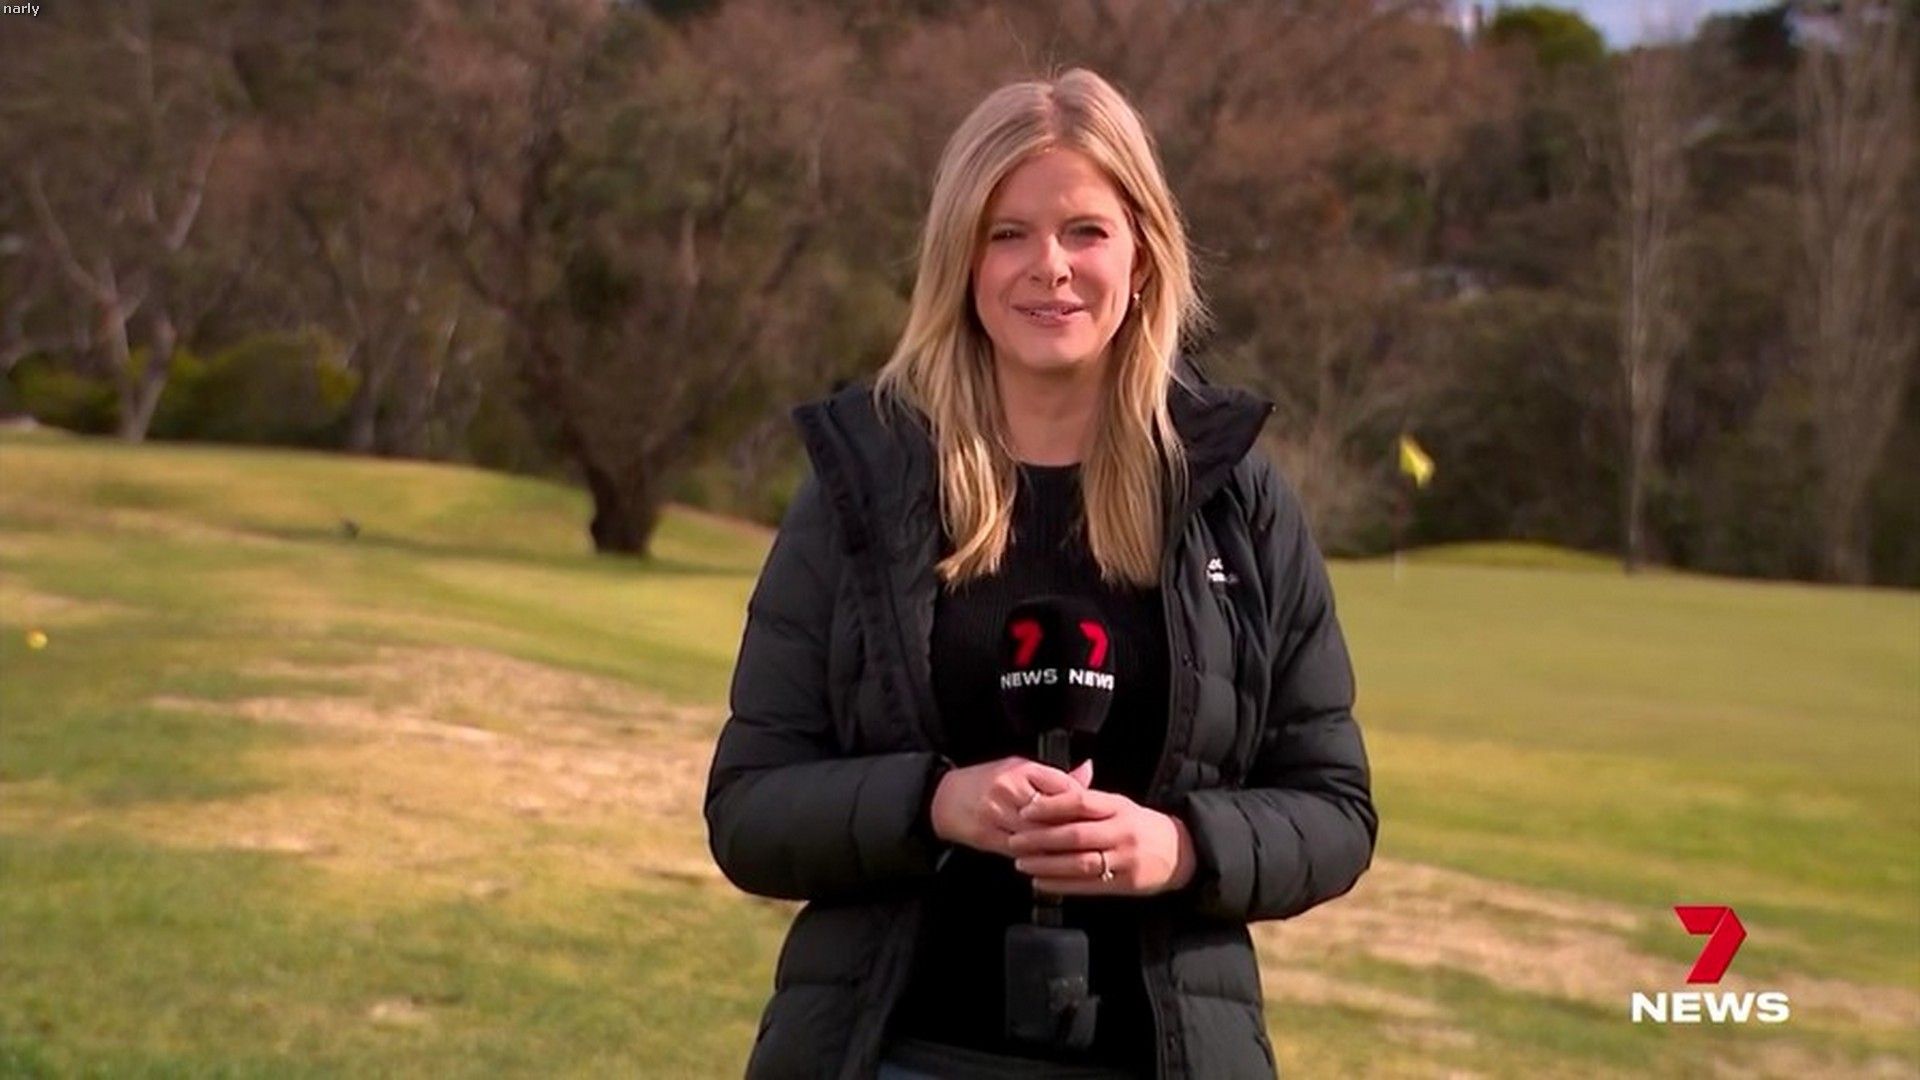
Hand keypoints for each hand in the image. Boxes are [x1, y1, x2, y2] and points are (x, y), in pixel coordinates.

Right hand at [929, 756, 1093, 856]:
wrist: (944, 798)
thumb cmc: (986, 781)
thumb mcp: (1020, 768)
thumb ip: (1054, 776)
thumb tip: (1088, 770)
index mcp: (1021, 769)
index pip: (1062, 786)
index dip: (1084, 804)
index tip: (1099, 815)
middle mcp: (1009, 790)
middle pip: (1053, 815)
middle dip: (1076, 830)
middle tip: (1097, 841)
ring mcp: (997, 815)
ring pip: (1038, 836)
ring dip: (1060, 849)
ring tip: (1081, 856)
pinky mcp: (989, 837)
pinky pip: (1021, 852)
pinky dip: (1040, 859)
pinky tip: (1054, 864)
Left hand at [1007, 774, 1196, 895]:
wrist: (1181, 853)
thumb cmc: (1141, 826)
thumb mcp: (1121, 806)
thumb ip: (1089, 800)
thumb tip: (1051, 788)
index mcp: (1119, 807)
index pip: (1082, 802)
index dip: (1051, 806)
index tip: (1026, 810)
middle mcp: (1122, 832)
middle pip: (1076, 835)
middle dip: (1041, 838)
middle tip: (1015, 840)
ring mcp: (1125, 860)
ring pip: (1080, 862)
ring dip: (1047, 864)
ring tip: (1022, 863)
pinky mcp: (1125, 884)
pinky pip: (1088, 886)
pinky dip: (1061, 885)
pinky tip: (1040, 883)